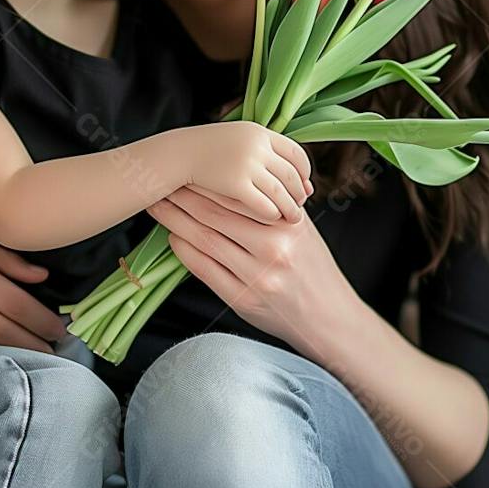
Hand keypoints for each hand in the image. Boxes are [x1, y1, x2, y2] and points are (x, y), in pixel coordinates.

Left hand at [146, 184, 360, 362]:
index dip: (205, 181)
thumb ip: (271, 208)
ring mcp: (256, 277)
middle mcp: (272, 249)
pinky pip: (204, 270)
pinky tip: (173, 238)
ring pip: (205, 240)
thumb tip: (229, 181)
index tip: (185, 168)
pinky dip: (185, 251)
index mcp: (287, 225)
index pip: (236, 195)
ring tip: (159, 206)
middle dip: (182, 197)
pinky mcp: (243, 301)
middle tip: (161, 183)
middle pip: (214, 215)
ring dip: (175, 221)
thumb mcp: (302, 229)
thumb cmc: (312, 267)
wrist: (330, 318)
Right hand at [180, 122, 313, 222]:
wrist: (180, 153)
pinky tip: (272, 219)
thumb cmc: (210, 149)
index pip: (297, 154)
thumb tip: (296, 173)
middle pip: (292, 175)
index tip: (304, 185)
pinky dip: (272, 214)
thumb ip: (266, 150)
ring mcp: (246, 165)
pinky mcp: (235, 184)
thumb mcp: (240, 137)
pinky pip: (264, 205)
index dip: (304, 172)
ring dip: (291, 208)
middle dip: (299, 193)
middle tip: (300, 204)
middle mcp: (257, 146)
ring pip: (282, 193)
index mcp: (260, 133)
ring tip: (294, 217)